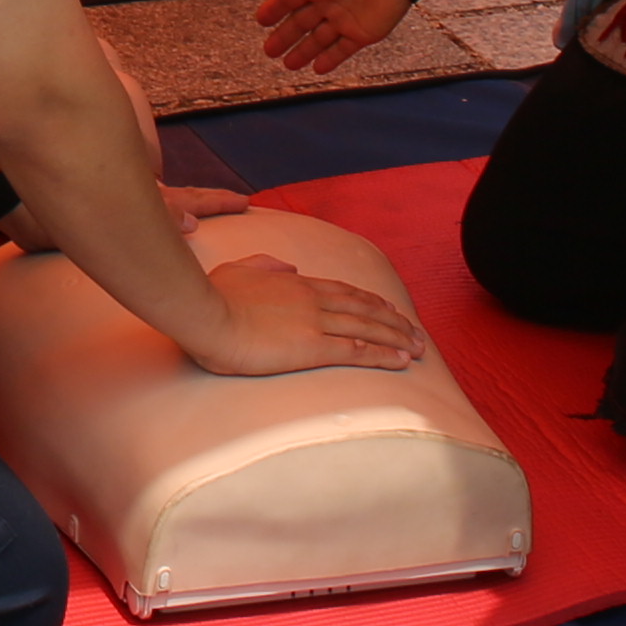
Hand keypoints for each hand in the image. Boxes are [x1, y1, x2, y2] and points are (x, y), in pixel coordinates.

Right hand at [184, 246, 422, 375]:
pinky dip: (383, 355)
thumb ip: (264, 263)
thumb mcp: (237, 269)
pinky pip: (356, 351)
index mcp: (295, 282)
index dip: (371, 301)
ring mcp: (315, 322)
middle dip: (394, 321)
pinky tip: (400, 361)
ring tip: (418, 349)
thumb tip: (289, 265)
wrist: (206, 315)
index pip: (344, 290)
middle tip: (416, 332)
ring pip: (368, 328)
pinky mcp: (312, 347)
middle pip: (364, 308)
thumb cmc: (213, 296)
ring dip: (397, 338)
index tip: (390, 309)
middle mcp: (312, 298)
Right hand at [255, 0, 409, 76]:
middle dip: (284, 37)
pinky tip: (317, 68)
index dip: (274, 9)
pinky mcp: (362, 32)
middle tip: (269, 50)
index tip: (262, 20)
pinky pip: (343, 49)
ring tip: (288, 64)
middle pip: (301, 23)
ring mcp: (344, 18)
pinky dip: (330, 59)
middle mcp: (327, 0)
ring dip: (303, 52)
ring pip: (319, 40)